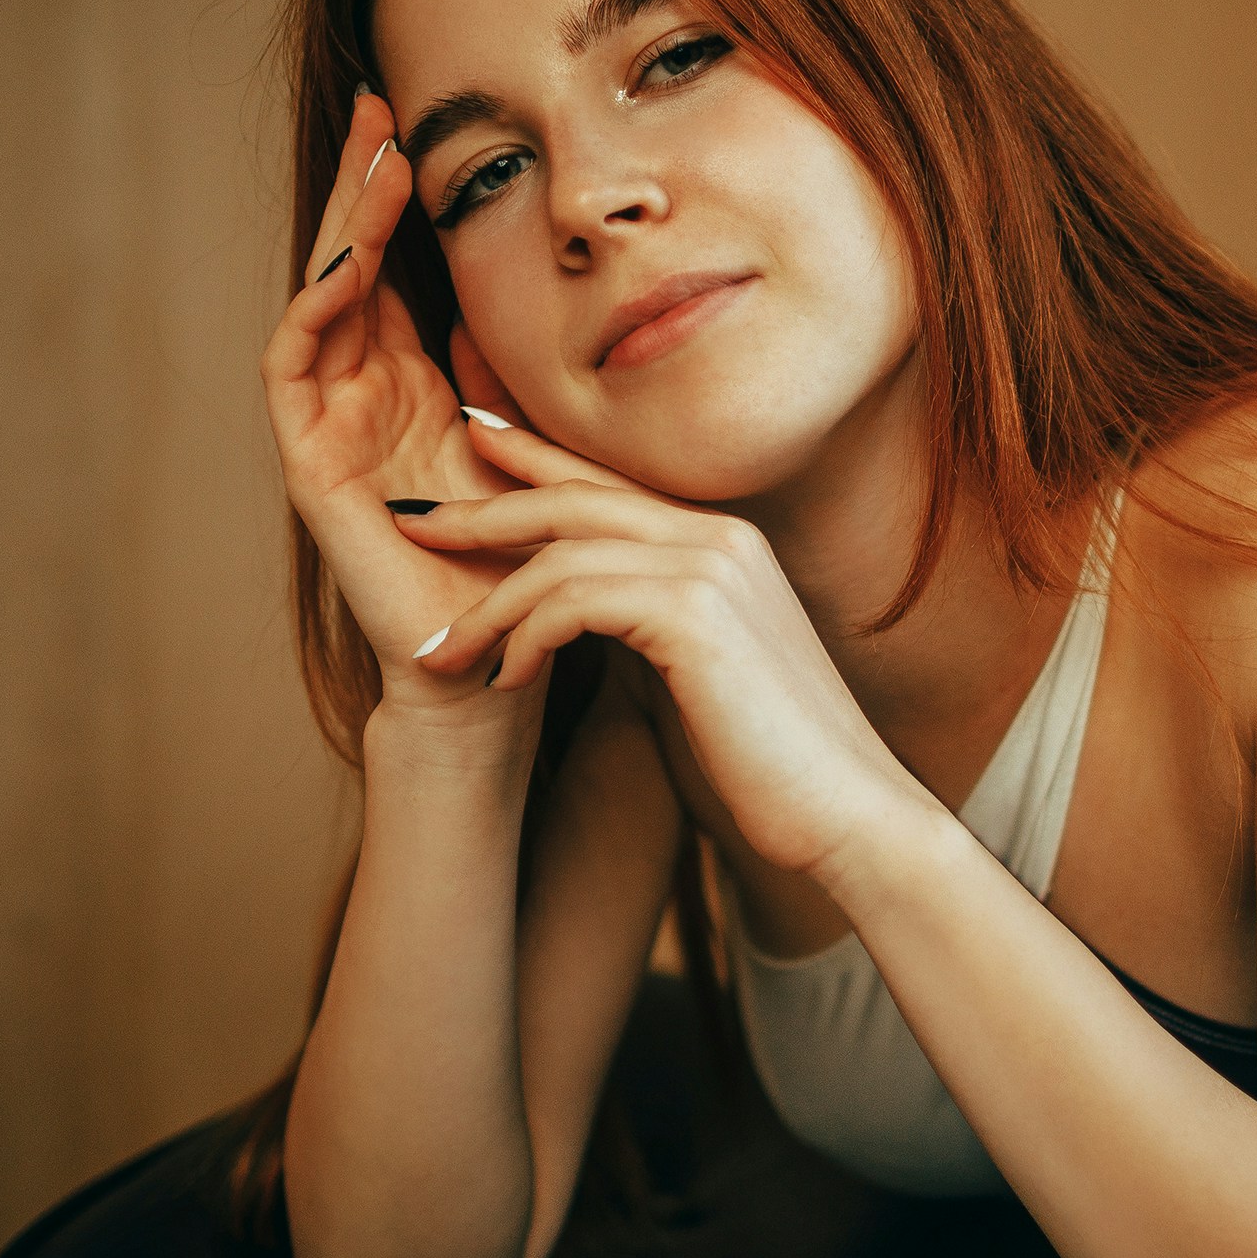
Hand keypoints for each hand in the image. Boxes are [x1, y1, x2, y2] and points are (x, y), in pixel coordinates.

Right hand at [263, 92, 528, 708]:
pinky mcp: (310, 464)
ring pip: (323, 299)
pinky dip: (317, 310)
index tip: (422, 119)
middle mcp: (364, 393)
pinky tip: (349, 264)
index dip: (403, 196)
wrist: (497, 662)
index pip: (398, 265)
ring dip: (347, 228)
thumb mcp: (536, 436)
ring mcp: (331, 424)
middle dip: (366, 184)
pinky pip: (294, 367)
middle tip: (381, 103)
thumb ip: (513, 367)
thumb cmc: (528, 561)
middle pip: (352, 263)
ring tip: (378, 161)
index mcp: (415, 382)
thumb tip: (518, 285)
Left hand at [395, 421, 933, 878]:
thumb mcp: (698, 675)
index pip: (608, 481)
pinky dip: (524, 637)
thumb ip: (648, 629)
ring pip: (559, 552)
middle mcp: (719, 536)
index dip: (532, 457)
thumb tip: (579, 624)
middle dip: (479, 508)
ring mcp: (710, 568)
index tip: (468, 444)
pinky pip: (571, 601)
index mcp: (725, 542)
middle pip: (570, 497)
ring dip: (485, 605)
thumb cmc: (772, 764)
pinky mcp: (692, 614)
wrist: (848, 812)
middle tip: (407, 522)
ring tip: (438, 653)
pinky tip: (506, 680)